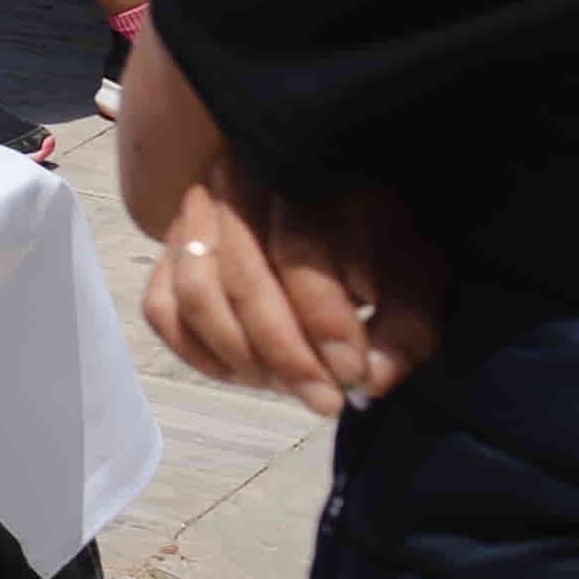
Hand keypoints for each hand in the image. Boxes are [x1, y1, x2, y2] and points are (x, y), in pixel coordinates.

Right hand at [140, 173, 436, 415]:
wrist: (337, 205)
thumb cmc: (379, 240)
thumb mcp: (416, 274)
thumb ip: (407, 325)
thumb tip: (372, 381)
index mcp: (305, 177)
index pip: (299, 250)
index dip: (324, 321)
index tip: (354, 373)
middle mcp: (236, 184)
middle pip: (241, 277)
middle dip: (285, 353)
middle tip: (325, 400)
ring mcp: (194, 215)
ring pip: (194, 292)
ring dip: (242, 356)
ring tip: (290, 386)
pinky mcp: (171, 250)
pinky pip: (162, 309)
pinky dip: (199, 353)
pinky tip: (248, 374)